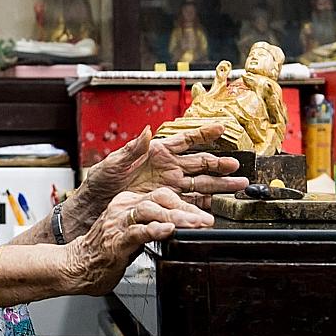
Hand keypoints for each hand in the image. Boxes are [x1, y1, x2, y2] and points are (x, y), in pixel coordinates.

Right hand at [62, 188, 212, 295]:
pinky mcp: (115, 240)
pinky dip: (154, 229)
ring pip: (151, 211)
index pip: (161, 196)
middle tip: (207, 220)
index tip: (204, 216)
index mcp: (127, 203)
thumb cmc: (102, 252)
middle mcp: (123, 208)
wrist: (75, 266)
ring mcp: (118, 223)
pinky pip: (137, 231)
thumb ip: (150, 226)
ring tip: (196, 224)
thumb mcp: (130, 233)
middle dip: (187, 209)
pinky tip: (169, 230)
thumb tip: (176, 228)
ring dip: (177, 217)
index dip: (185, 205)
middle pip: (160, 199)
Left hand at [71, 123, 247, 226]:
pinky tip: (218, 207)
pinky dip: (205, 206)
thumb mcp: (114, 161)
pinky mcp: (168, 203)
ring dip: (220, 184)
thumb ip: (133, 148)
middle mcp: (168, 168)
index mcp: (157, 152)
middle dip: (220, 164)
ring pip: (201, 184)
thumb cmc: (102, 180)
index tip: (220, 128)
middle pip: (200, 163)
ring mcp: (170, 186)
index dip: (203, 134)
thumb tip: (147, 130)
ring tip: (238, 185)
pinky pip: (190, 204)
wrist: (96, 204)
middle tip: (237, 165)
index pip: (185, 140)